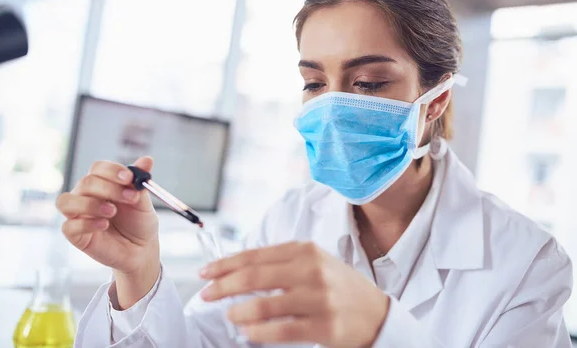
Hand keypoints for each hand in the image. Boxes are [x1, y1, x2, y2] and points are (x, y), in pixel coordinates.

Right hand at [57, 156, 159, 307]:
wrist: (142, 249)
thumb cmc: (139, 222)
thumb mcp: (143, 201)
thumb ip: (140, 182)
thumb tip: (147, 160)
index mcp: (102, 183)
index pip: (98, 168)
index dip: (112, 170)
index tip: (129, 178)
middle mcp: (86, 195)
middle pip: (86, 183)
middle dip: (109, 188)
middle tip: (130, 198)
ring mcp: (78, 215)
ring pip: (67, 201)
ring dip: (91, 204)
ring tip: (112, 212)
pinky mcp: (75, 235)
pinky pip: (68, 226)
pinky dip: (86, 223)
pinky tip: (103, 225)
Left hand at [199, 242, 388, 347]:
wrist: (376, 313)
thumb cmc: (336, 286)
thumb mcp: (313, 262)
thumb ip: (280, 262)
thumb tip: (236, 271)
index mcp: (305, 250)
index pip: (255, 255)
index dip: (226, 264)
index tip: (206, 272)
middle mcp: (311, 270)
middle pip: (254, 276)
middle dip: (223, 286)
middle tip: (206, 294)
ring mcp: (319, 298)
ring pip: (264, 305)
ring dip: (238, 311)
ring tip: (229, 315)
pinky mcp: (324, 326)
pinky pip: (280, 330)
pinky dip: (258, 332)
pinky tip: (248, 332)